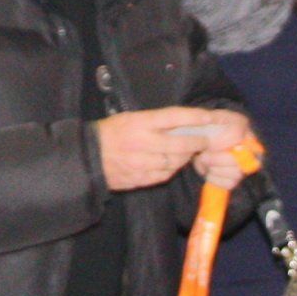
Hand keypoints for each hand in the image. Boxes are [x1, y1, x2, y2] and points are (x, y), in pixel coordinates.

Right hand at [98, 107, 241, 192]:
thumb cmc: (109, 133)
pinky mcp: (140, 179)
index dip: (194, 117)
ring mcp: (142, 163)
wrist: (87, 158)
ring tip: (188, 152)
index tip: (209, 117)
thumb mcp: (129, 118)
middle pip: (180, 144)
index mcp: (139, 123)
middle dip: (197, 142)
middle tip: (206, 141)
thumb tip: (181, 123)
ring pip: (175, 162)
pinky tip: (172, 164)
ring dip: (185, 157)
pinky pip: (164, 175)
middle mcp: (143, 143)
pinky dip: (172, 169)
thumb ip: (154, 121)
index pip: (173, 117)